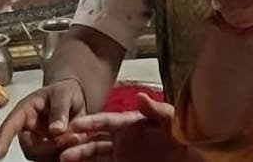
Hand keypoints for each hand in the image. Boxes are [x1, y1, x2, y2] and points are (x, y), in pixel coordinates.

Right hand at [0, 78, 88, 159]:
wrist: (75, 100)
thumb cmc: (64, 92)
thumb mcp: (64, 94)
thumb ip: (60, 109)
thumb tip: (56, 130)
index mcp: (24, 112)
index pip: (10, 126)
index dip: (3, 140)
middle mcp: (28, 131)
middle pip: (31, 149)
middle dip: (50, 147)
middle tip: (72, 137)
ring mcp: (39, 144)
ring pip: (43, 158)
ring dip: (61, 151)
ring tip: (78, 136)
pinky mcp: (50, 153)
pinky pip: (54, 160)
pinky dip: (66, 155)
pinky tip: (78, 142)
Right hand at [60, 95, 194, 160]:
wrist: (191, 157)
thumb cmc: (183, 137)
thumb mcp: (171, 120)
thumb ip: (156, 109)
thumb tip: (141, 96)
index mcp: (130, 123)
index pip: (105, 121)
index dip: (90, 122)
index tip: (74, 125)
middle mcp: (122, 139)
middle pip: (95, 139)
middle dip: (77, 141)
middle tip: (61, 144)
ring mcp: (122, 155)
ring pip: (95, 155)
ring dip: (79, 155)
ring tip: (63, 158)